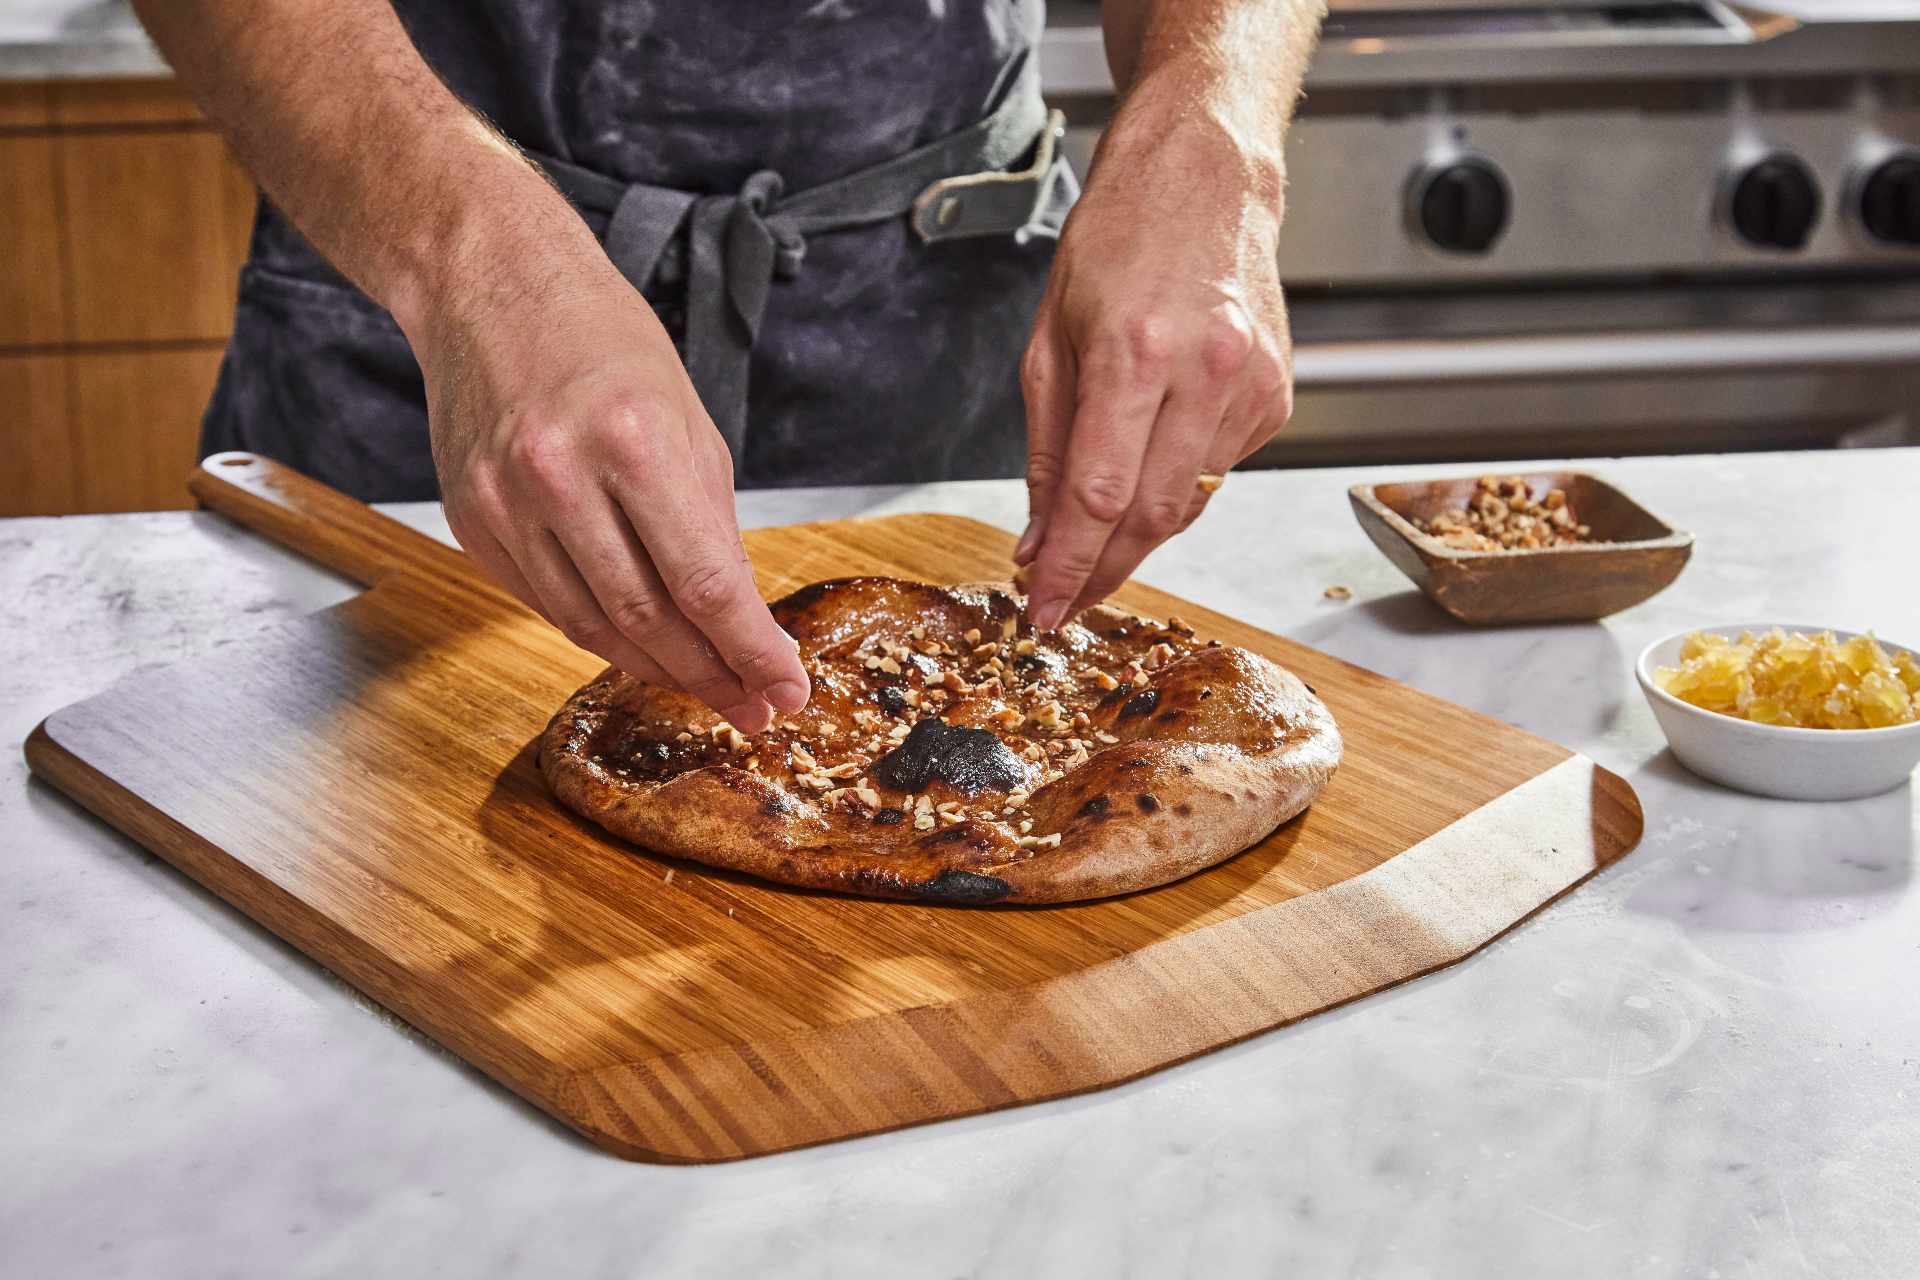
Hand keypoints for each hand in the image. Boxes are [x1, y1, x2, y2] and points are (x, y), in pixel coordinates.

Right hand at [410, 244, 809, 733]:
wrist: (491, 287)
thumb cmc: (605, 344)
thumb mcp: (690, 423)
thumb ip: (714, 528)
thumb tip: (744, 622)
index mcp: (635, 441)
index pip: (706, 584)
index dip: (752, 652)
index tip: (787, 691)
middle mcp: (560, 476)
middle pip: (648, 619)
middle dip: (711, 674)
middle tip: (754, 707)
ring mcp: (504, 503)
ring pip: (591, 626)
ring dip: (657, 666)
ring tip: (706, 684)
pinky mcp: (472, 521)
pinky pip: (546, 603)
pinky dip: (599, 631)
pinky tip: (638, 642)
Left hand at [1015, 102, 1293, 629]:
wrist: (1204, 182)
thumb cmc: (1119, 244)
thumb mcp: (1051, 341)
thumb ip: (1048, 450)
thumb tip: (1041, 540)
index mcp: (1136, 353)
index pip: (1099, 495)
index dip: (1071, 566)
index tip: (1044, 610)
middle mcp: (1205, 372)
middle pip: (1150, 514)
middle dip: (1103, 570)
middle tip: (1065, 602)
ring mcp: (1252, 386)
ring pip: (1188, 503)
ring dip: (1137, 531)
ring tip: (1095, 538)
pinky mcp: (1277, 397)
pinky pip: (1217, 470)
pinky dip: (1176, 481)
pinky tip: (1154, 452)